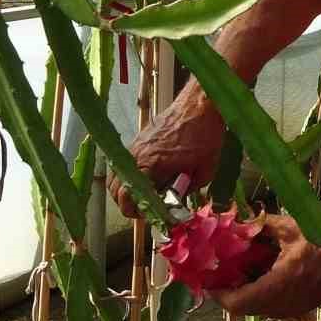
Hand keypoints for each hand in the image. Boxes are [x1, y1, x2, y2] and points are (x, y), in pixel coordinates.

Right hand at [106, 85, 223, 218]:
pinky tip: (147, 179)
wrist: (201, 103)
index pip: (127, 198)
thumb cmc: (206, 135)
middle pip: (115, 189)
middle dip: (128, 204)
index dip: (137, 213)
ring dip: (125, 190)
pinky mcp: (138, 139)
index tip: (152, 216)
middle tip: (148, 210)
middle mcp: (135, 155)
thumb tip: (176, 205)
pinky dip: (128, 175)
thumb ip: (187, 191)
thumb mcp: (205, 171)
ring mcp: (134, 146)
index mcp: (150, 165)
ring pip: (115, 176)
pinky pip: (123, 163)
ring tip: (145, 197)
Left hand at [212, 216, 320, 317]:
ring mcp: (288, 309)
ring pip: (254, 308)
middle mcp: (280, 305)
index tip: (206, 278)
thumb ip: (262, 225)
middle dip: (228, 290)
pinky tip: (259, 270)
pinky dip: (257, 291)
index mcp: (277, 286)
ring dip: (242, 291)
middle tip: (219, 269)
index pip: (236, 303)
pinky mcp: (295, 308)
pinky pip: (267, 305)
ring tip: (237, 268)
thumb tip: (237, 221)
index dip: (217, 293)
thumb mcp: (292, 227)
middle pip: (242, 307)